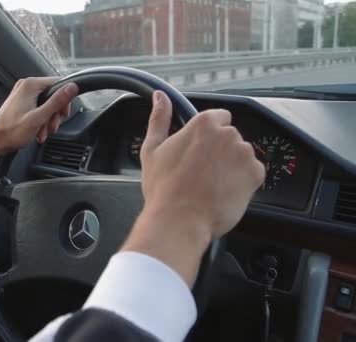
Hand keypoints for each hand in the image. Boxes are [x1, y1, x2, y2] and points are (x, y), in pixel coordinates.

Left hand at [0, 77, 78, 150]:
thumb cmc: (12, 132)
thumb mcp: (39, 117)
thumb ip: (57, 101)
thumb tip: (72, 87)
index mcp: (30, 85)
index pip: (58, 84)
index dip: (64, 101)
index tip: (63, 114)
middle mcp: (26, 86)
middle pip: (53, 95)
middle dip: (54, 114)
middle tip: (52, 127)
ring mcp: (23, 94)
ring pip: (46, 104)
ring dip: (48, 120)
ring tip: (43, 132)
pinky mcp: (21, 103)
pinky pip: (38, 108)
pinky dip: (40, 120)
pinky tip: (38, 131)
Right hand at [122, 91, 264, 285]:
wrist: (179, 221)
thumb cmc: (163, 188)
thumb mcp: (152, 149)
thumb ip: (159, 118)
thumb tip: (159, 96)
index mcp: (204, 123)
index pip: (219, 117)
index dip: (207, 136)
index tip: (198, 152)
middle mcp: (228, 134)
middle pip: (230, 137)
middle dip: (220, 151)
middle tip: (201, 172)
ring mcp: (244, 154)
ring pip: (241, 156)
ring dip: (231, 167)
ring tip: (211, 185)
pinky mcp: (255, 174)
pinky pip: (253, 174)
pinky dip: (242, 183)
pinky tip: (223, 193)